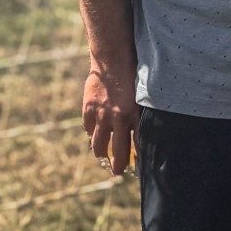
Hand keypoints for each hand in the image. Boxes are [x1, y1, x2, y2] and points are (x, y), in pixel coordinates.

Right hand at [83, 60, 138, 175]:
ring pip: (99, 144)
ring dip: (101, 153)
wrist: (112, 58)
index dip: (137, 159)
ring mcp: (101, 115)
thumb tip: (138, 130)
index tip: (138, 169)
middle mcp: (118, 119)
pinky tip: (94, 135)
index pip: (137, 145)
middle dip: (118, 165)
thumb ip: (139, 113)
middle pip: (118, 151)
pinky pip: (88, 129)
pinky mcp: (88, 109)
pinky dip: (91, 133)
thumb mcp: (142, 95)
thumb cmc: (132, 74)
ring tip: (103, 157)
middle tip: (118, 172)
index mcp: (135, 115)